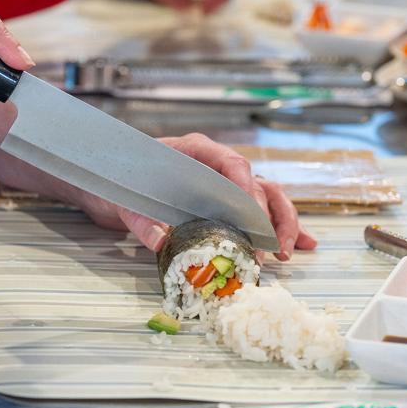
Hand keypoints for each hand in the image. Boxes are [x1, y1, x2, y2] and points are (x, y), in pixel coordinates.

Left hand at [73, 133, 315, 260]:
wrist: (108, 181)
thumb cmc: (118, 180)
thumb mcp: (123, 200)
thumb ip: (140, 218)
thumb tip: (160, 241)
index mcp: (196, 152)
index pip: (235, 165)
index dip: (249, 192)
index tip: (254, 221)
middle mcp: (217, 165)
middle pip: (260, 186)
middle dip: (271, 219)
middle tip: (271, 252)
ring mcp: (223, 184)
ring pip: (267, 200)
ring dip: (281, 226)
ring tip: (284, 255)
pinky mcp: (223, 204)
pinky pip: (258, 213)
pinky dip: (278, 230)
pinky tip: (298, 246)